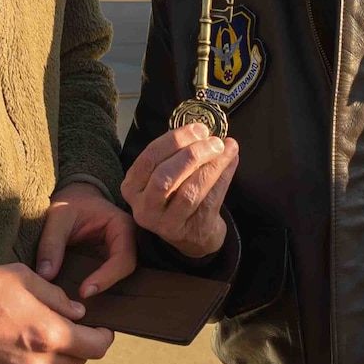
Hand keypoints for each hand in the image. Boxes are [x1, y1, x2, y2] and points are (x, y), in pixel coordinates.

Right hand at [0, 263, 114, 363]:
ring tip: (22, 331)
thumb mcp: (21, 277)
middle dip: (75, 345)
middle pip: (74, 363)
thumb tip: (77, 312)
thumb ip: (56, 297)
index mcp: (48, 335)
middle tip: (60, 325)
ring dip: (46, 356)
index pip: (95, 348)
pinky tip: (0, 345)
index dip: (103, 338)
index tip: (101, 330)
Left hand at [35, 183, 137, 298]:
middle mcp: (127, 241)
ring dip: (104, 291)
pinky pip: (108, 277)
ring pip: (120, 278)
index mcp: (122, 226)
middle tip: (81, 300)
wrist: (71, 197)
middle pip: (126, 272)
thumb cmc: (69, 202)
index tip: (84, 291)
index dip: (107, 277)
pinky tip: (79, 296)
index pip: (124, 258)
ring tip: (79, 303)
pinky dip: (97, 288)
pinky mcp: (108, 260)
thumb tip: (46, 276)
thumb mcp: (58, 216)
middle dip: (107, 287)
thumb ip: (51, 243)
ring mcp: (119, 252)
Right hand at [120, 123, 237, 257]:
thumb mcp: (167, 174)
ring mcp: (167, 224)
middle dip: (192, 154)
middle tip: (214, 141)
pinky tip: (231, 161)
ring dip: (212, 166)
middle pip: (165, 177)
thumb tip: (205, 131)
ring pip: (190, 192)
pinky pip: (209, 201)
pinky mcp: (191, 231)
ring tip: (226, 148)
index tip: (199, 129)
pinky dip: (222, 177)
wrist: (192, 234)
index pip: (150, 158)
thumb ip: (178, 152)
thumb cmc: (176, 196)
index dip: (175, 140)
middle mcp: (144, 208)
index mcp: (132, 187)